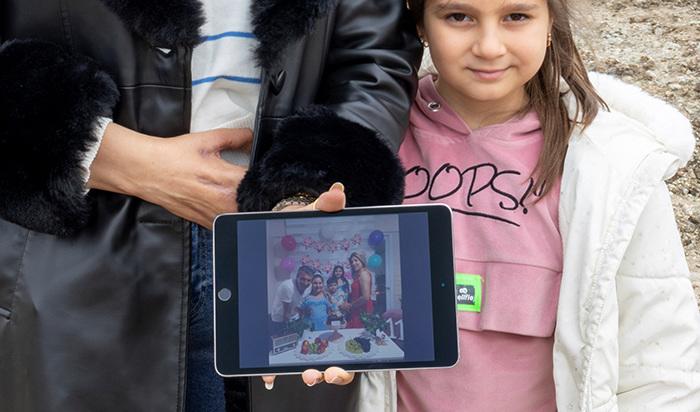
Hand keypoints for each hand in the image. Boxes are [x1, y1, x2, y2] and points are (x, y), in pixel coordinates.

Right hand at [88, 123, 252, 227]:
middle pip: (257, 204)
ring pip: (244, 216)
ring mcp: (216, 216)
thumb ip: (235, 137)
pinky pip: (229, 223)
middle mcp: (224, 203)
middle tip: (261, 185)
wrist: (147, 172)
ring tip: (247, 196)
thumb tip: (252, 136)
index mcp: (228, 181)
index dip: (268, 178)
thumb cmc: (174, 156)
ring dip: (249, 207)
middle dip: (261, 195)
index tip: (268, 174)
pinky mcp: (207, 223)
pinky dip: (234, 215)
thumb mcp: (207, 140)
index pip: (262, 185)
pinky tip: (231, 205)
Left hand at [262, 182, 349, 389]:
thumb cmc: (300, 234)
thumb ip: (325, 208)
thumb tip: (337, 194)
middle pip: (340, 353)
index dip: (357, 351)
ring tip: (308, 373)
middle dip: (336, 369)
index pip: (357, 331)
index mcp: (341, 298)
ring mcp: (305, 326)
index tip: (348, 359)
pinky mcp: (282, 330)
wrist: (276, 238)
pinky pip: (281, 357)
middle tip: (329, 369)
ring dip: (312, 371)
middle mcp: (327, 318)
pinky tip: (270, 375)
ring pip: (315, 359)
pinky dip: (276, 370)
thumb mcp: (312, 220)